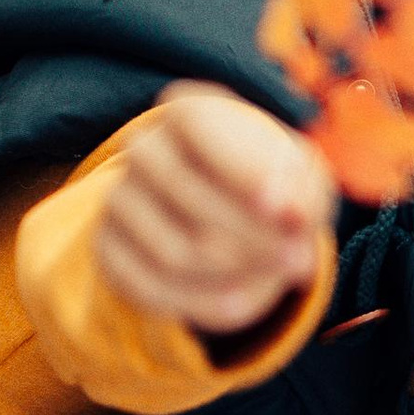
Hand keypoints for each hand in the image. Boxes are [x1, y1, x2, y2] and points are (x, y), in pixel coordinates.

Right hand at [93, 85, 333, 333]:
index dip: (241, 170)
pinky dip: (202, 303)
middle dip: (254, 237)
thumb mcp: (300, 177)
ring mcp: (118, 197)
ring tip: (276, 279)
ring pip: (172, 250)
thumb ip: (304, 190)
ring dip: (236, 274)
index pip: (198, 126)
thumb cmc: (268, 183)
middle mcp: (144, 147)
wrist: (224, 213)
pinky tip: (243, 303)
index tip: (287, 213)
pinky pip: (150, 287)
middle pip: (188, 196)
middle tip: (300, 261)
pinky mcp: (109, 248)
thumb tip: (294, 217)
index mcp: (187, 111)